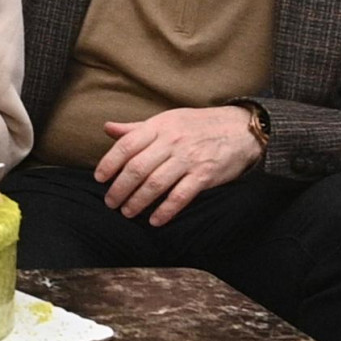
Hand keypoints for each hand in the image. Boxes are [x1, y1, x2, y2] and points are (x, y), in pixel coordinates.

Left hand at [94, 106, 261, 225]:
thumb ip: (137, 128)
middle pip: (137, 168)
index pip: (127, 145)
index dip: (109, 163)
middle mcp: (172, 141)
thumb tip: (108, 128)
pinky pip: (180, 196)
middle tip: (110, 202)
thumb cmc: (198, 125)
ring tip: (127, 212)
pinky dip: (166, 211)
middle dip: (120, 188)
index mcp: (159, 126)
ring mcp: (189, 159)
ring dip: (138, 201)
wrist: (242, 129)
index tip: (99, 178)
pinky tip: (154, 220)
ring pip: (155, 184)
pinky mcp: (205, 175)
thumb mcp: (167, 120)